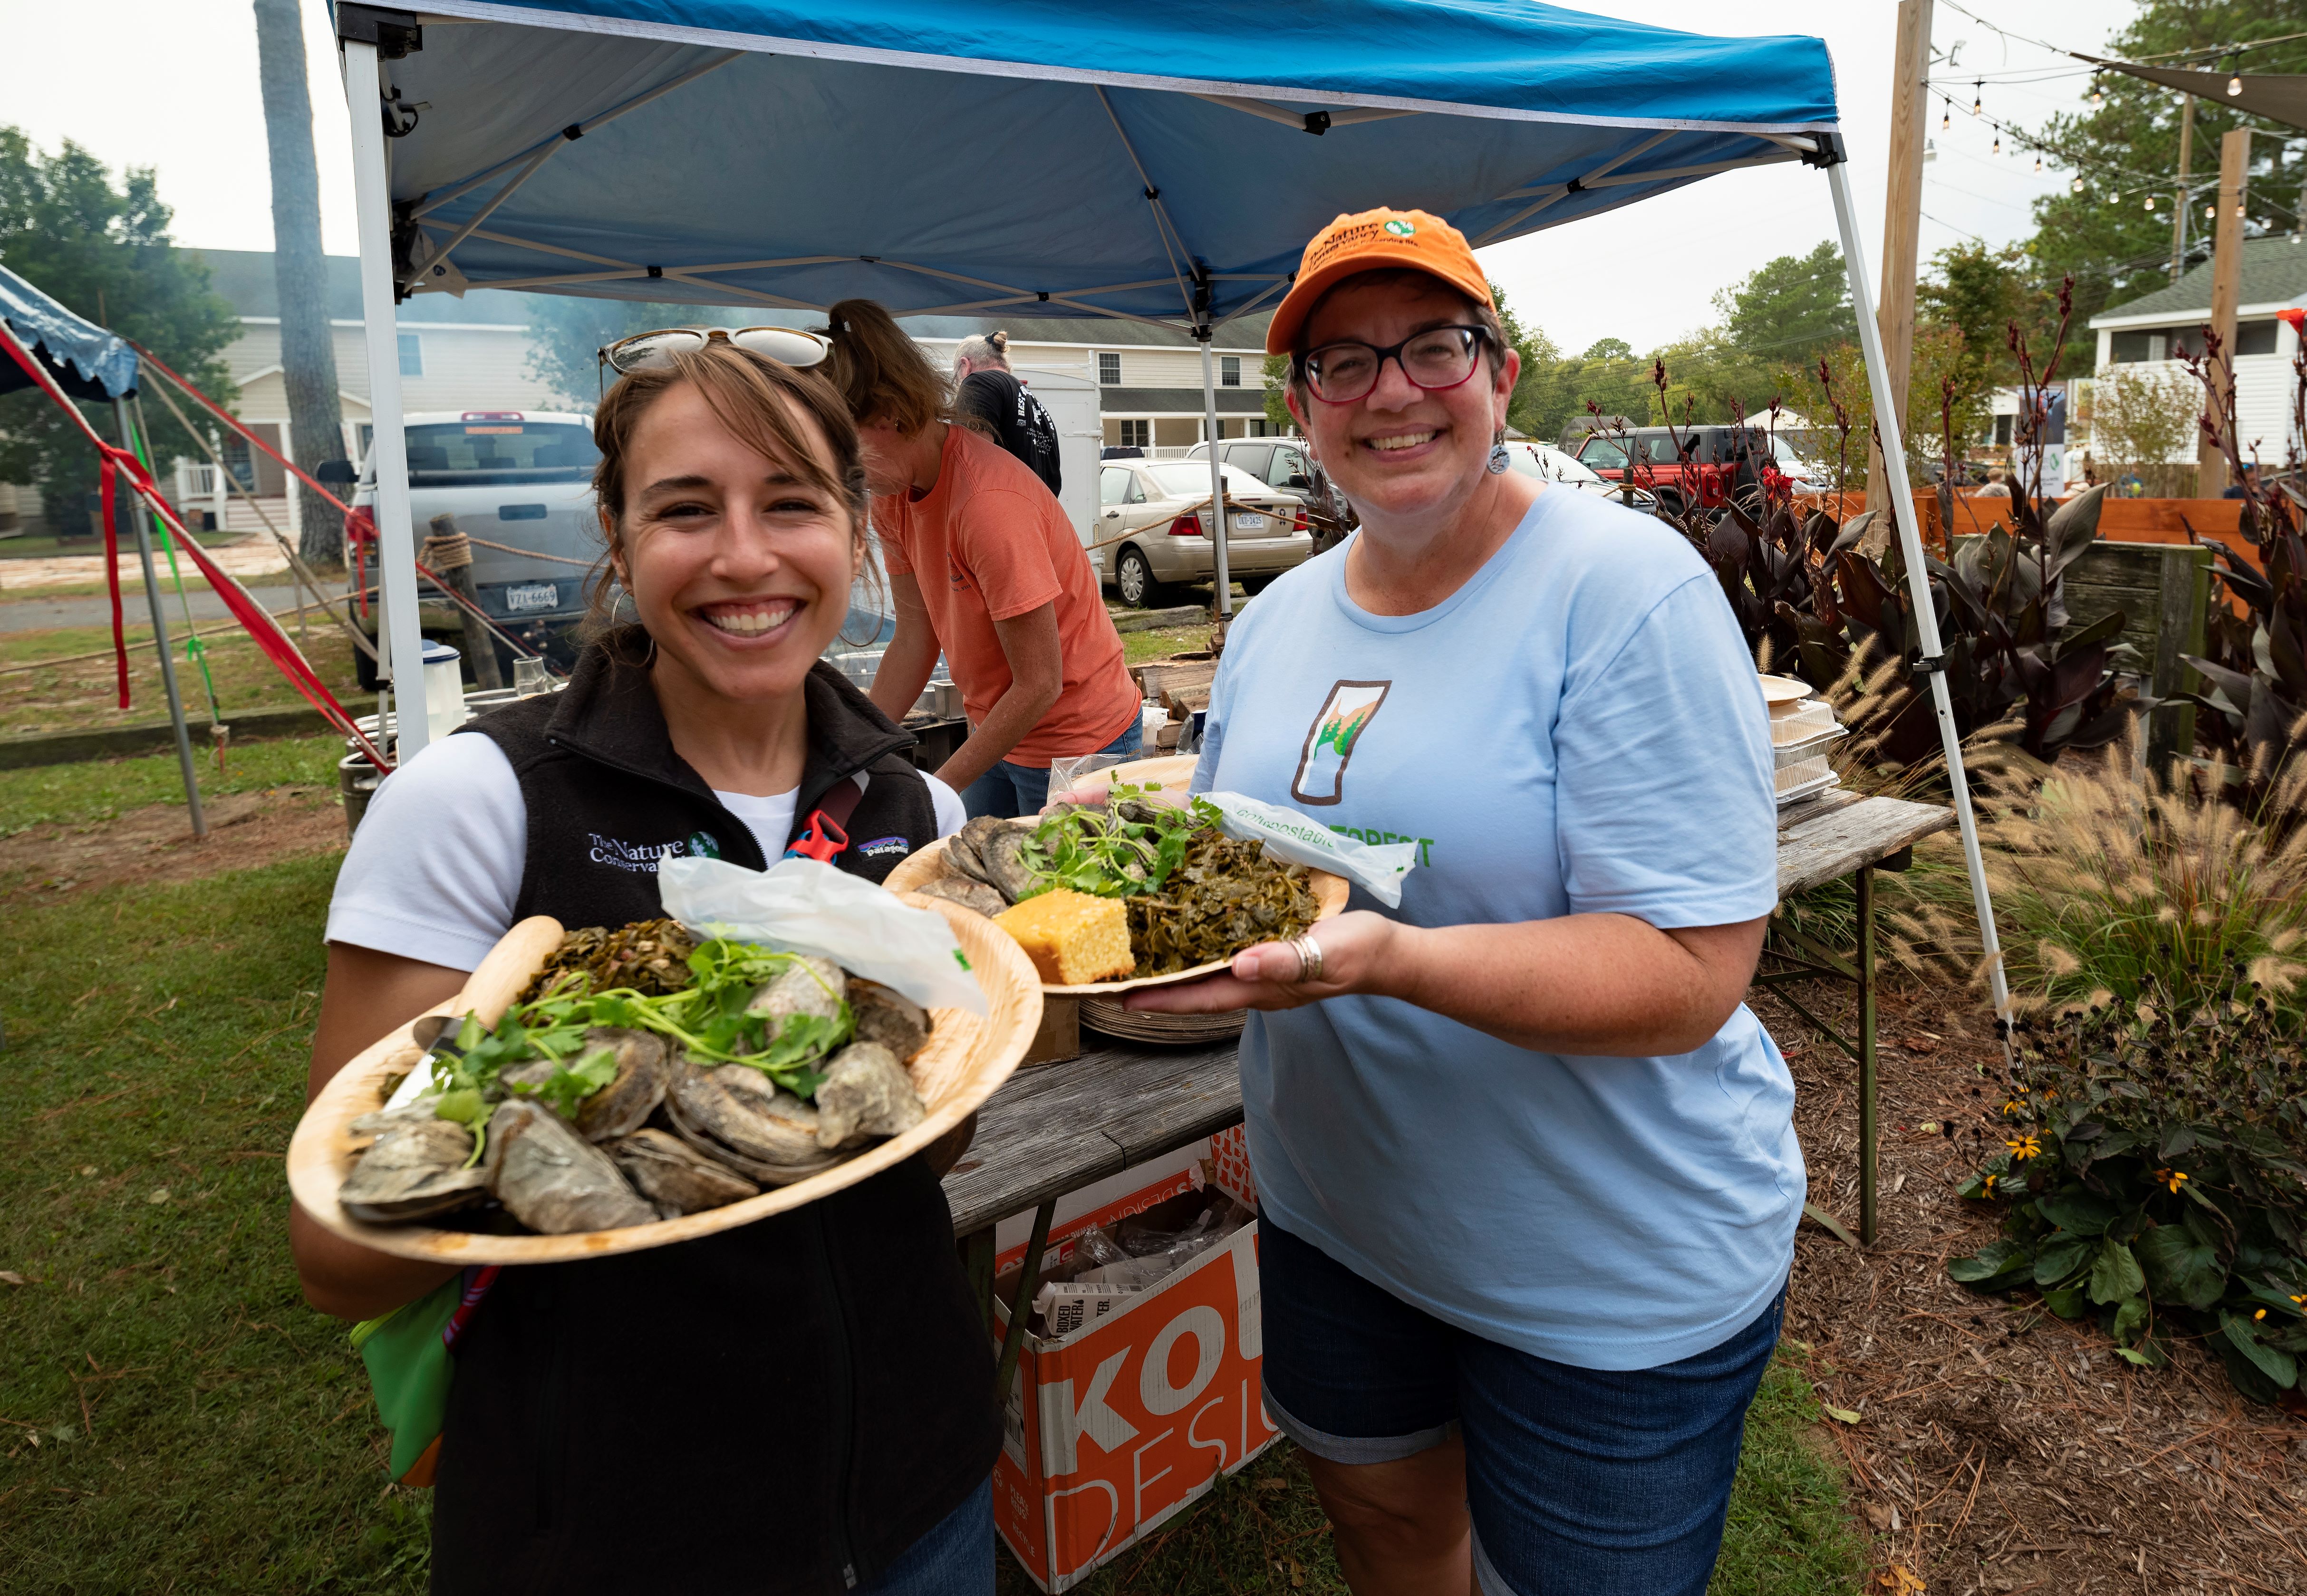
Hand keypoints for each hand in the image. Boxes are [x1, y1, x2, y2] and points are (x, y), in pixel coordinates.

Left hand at [1122, 911, 1396, 1013]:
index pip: (1200, 998)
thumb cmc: (1358, 953)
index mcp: (1261, 988)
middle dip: (1154, 986)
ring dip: (1171, 967)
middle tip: (1111, 976)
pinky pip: (1224, 953)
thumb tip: (1242, 966)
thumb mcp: (1325, 954)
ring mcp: (1260, 970)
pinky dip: (1198, 946)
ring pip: (1205, 972)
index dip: (1160, 1000)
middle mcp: (1253, 983)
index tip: (1121, 999)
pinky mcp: (1268, 952)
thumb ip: (1285, 961)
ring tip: (1135, 955)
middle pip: (1194, 989)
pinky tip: (1184, 932)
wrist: (1388, 952)